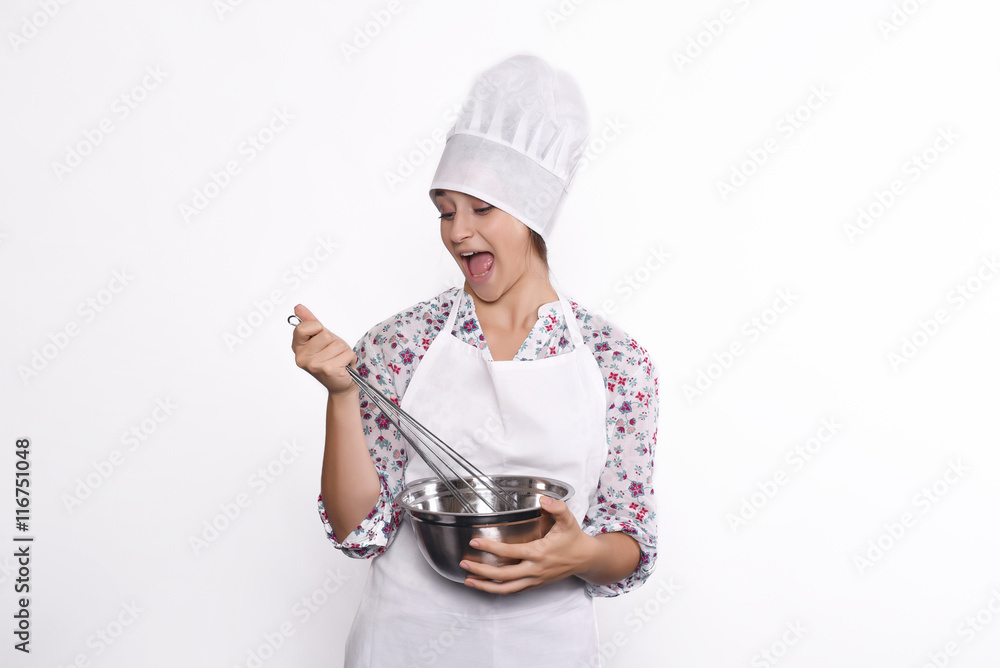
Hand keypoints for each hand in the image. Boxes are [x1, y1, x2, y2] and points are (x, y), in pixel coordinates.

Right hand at [290, 303, 357, 394]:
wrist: (341, 383)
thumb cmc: (331, 358)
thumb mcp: (320, 337)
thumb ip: (310, 322)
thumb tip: (298, 307)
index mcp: (297, 347)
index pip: (303, 327)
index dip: (317, 328)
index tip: (320, 337)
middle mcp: (302, 358)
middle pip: (325, 335)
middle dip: (335, 341)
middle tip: (333, 352)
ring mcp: (314, 365)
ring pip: (338, 344)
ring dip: (343, 350)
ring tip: (338, 359)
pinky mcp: (328, 370)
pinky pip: (347, 353)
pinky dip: (350, 358)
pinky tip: (343, 366)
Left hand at [459, 495, 594, 594]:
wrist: (585, 559)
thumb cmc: (574, 539)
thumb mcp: (568, 520)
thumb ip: (557, 507)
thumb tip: (543, 499)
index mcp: (539, 553)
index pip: (510, 553)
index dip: (490, 549)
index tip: (474, 543)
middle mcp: (534, 569)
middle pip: (503, 575)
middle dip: (481, 571)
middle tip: (464, 563)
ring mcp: (534, 580)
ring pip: (506, 589)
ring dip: (486, 586)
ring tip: (468, 581)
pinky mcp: (535, 584)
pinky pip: (513, 590)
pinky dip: (498, 589)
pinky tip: (486, 585)